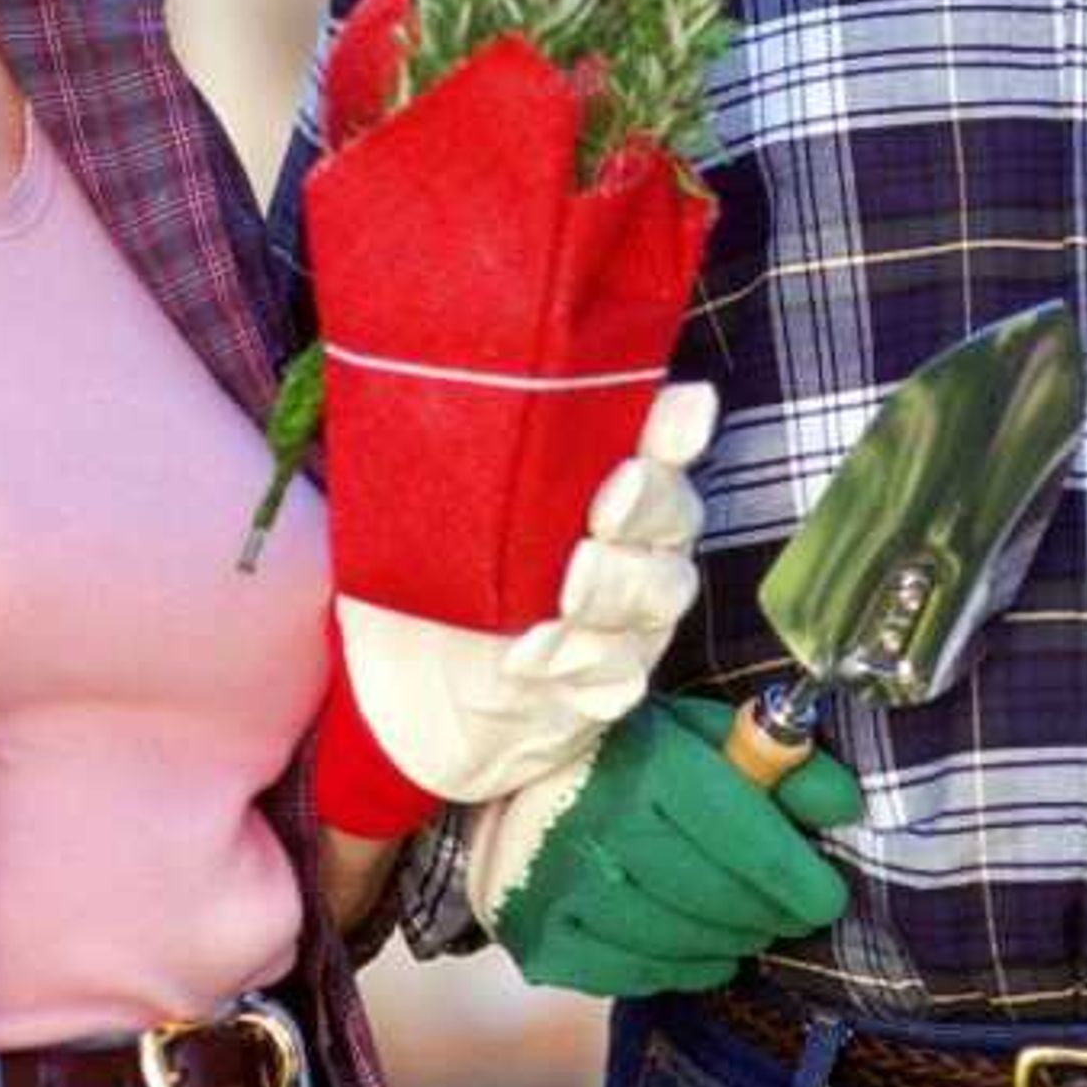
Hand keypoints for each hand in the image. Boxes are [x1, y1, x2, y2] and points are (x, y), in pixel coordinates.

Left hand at [335, 384, 716, 812]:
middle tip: (603, 509)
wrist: (425, 710)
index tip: (676, 409)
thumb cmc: (429, 588)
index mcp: (597, 483)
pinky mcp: (605, 689)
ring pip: (660, 592)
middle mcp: (631, 545)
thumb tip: (409, 376)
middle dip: (646, 505)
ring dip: (613, 589)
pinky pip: (620, 675)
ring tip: (565, 594)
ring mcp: (627, 622)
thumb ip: (437, 460)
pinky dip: (582, 667)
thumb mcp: (416, 517)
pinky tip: (531, 660)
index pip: (658, 440)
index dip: (674, 426)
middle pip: (672, 514)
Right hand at [474, 691, 861, 995]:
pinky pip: (635, 974)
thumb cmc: (619, 753)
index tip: (827, 897)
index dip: (797, 879)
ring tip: (746, 926)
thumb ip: (779, 762)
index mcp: (645, 767)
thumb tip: (845, 806)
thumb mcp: (700, 732)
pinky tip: (705, 953)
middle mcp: (599, 829)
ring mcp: (563, 890)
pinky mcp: (542, 938)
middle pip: (717, 899)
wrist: (504, 787)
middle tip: (789, 911)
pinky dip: (683, 970)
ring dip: (731, 942)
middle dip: (769, 913)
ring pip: (681, 942)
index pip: (743, 839)